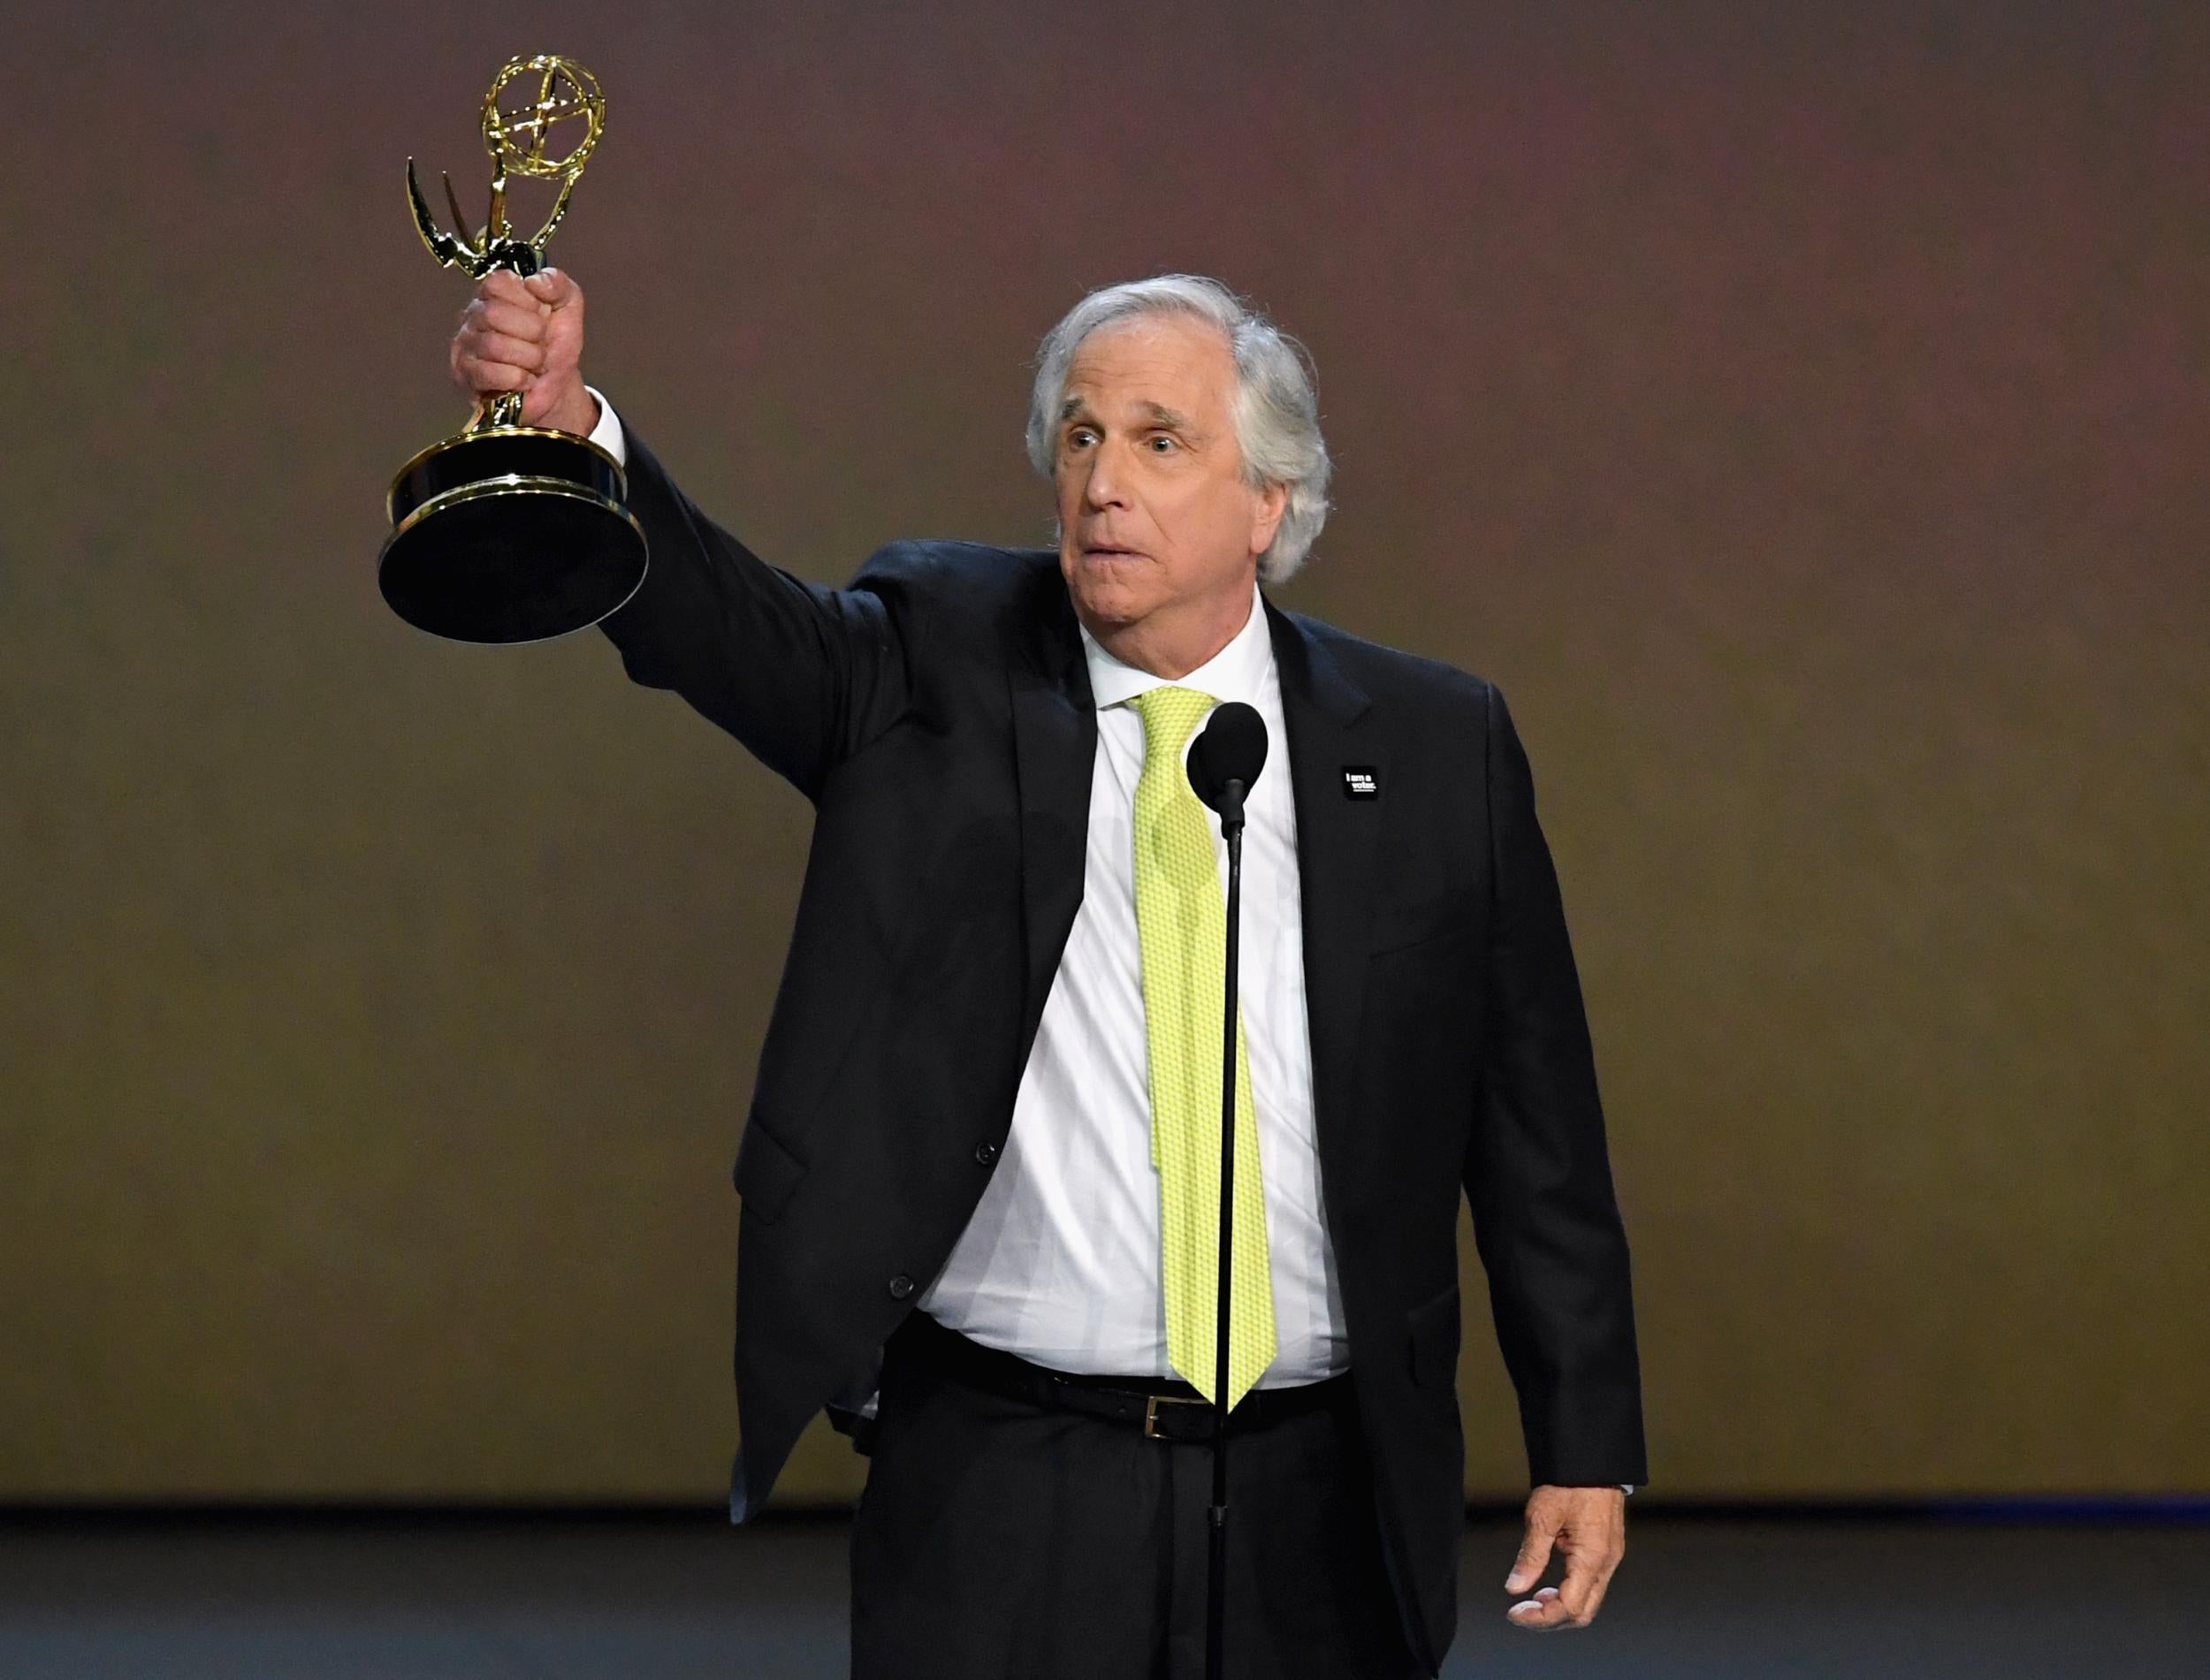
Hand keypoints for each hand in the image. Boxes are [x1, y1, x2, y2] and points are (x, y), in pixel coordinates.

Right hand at [448, 267, 596, 434]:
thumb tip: (535, 281)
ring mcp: (466, 346)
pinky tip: (525, 380)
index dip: (526, 301)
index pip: (497, 282)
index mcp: (495, 294)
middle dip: (531, 332)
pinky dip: (518, 379)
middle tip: (540, 342)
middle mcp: (474, 316)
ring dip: (529, 358)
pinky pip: (490, 374)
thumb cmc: (556, 344)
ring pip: (494, 345)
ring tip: (535, 363)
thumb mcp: (568, 306)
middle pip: (494, 314)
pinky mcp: (466, 376)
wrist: (558, 386)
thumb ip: (558, 284)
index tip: (540, 313)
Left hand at [1502, 1484, 1624, 1629]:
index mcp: (1593, 1558)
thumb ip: (1531, 1556)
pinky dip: (1569, 1592)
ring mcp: (1610, 1558)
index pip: (1569, 1607)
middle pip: (1582, 1613)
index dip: (1540, 1617)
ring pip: (1588, 1601)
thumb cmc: (1569, 1481)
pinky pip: (1590, 1584)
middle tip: (1521, 1611)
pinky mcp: (1606, 1550)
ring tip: (1533, 1598)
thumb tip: (1514, 1588)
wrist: (1592, 1458)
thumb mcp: (1542, 1516)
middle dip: (1550, 1618)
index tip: (1514, 1613)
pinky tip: (1549, 1584)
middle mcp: (1607, 1563)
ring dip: (1560, 1606)